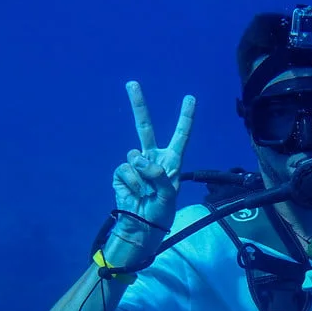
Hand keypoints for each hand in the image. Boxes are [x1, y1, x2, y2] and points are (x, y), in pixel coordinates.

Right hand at [112, 81, 195, 249]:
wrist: (141, 227)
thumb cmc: (161, 212)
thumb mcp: (169, 195)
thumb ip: (159, 175)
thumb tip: (138, 160)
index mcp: (172, 162)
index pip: (181, 135)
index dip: (185, 117)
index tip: (190, 98)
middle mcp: (153, 159)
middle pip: (145, 127)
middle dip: (138, 105)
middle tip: (132, 83)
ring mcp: (135, 165)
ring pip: (134, 155)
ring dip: (141, 174)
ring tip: (146, 191)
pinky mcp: (121, 174)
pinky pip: (125, 170)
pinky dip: (131, 183)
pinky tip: (135, 194)